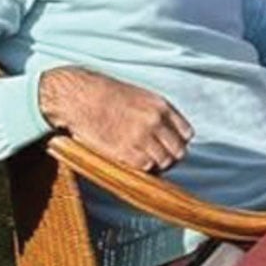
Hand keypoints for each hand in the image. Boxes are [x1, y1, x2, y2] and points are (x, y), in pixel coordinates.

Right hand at [38, 67, 193, 171]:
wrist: (79, 97)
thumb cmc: (106, 96)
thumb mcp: (142, 97)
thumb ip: (158, 114)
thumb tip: (167, 134)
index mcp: (162, 106)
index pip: (186, 134)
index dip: (178, 143)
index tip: (169, 147)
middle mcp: (156, 121)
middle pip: (178, 151)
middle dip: (170, 157)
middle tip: (158, 160)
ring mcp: (141, 136)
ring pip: (164, 162)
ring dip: (156, 165)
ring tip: (145, 162)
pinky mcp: (124, 149)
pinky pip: (145, 167)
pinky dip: (142, 168)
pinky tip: (133, 163)